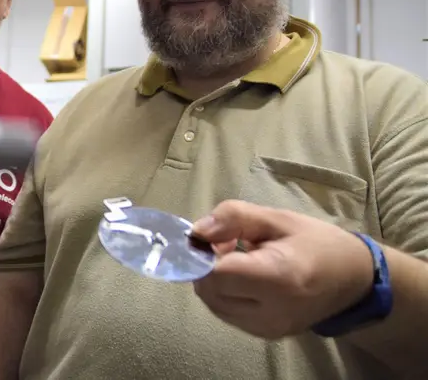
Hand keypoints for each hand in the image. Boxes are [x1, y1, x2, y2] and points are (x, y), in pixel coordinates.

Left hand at [190, 200, 374, 338]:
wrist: (355, 279)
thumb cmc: (317, 242)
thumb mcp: (277, 218)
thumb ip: (234, 218)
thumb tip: (197, 232)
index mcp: (278, 278)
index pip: (216, 274)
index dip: (205, 254)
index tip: (215, 237)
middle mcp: (272, 311)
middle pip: (210, 291)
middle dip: (206, 266)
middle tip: (226, 244)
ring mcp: (268, 329)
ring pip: (214, 304)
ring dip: (214, 280)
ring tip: (238, 260)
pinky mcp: (266, 335)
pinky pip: (227, 313)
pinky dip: (225, 294)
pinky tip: (244, 278)